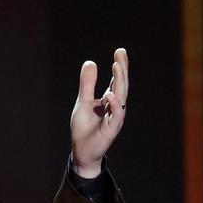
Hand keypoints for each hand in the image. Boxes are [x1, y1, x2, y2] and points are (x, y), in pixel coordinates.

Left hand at [70, 47, 128, 178]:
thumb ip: (87, 84)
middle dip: (122, 69)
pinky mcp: (112, 129)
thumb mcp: (83, 101)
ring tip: (116, 66)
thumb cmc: (83, 128)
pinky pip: (116, 116)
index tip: (120, 51)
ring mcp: (115, 118)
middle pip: (121, 85)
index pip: (116, 80)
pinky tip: (110, 94)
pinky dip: (114, 105)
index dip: (119, 66)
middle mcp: (115, 107)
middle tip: (120, 54)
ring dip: (119, 82)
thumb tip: (90, 62)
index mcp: (109, 100)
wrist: (81, 151)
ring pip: (121, 97)